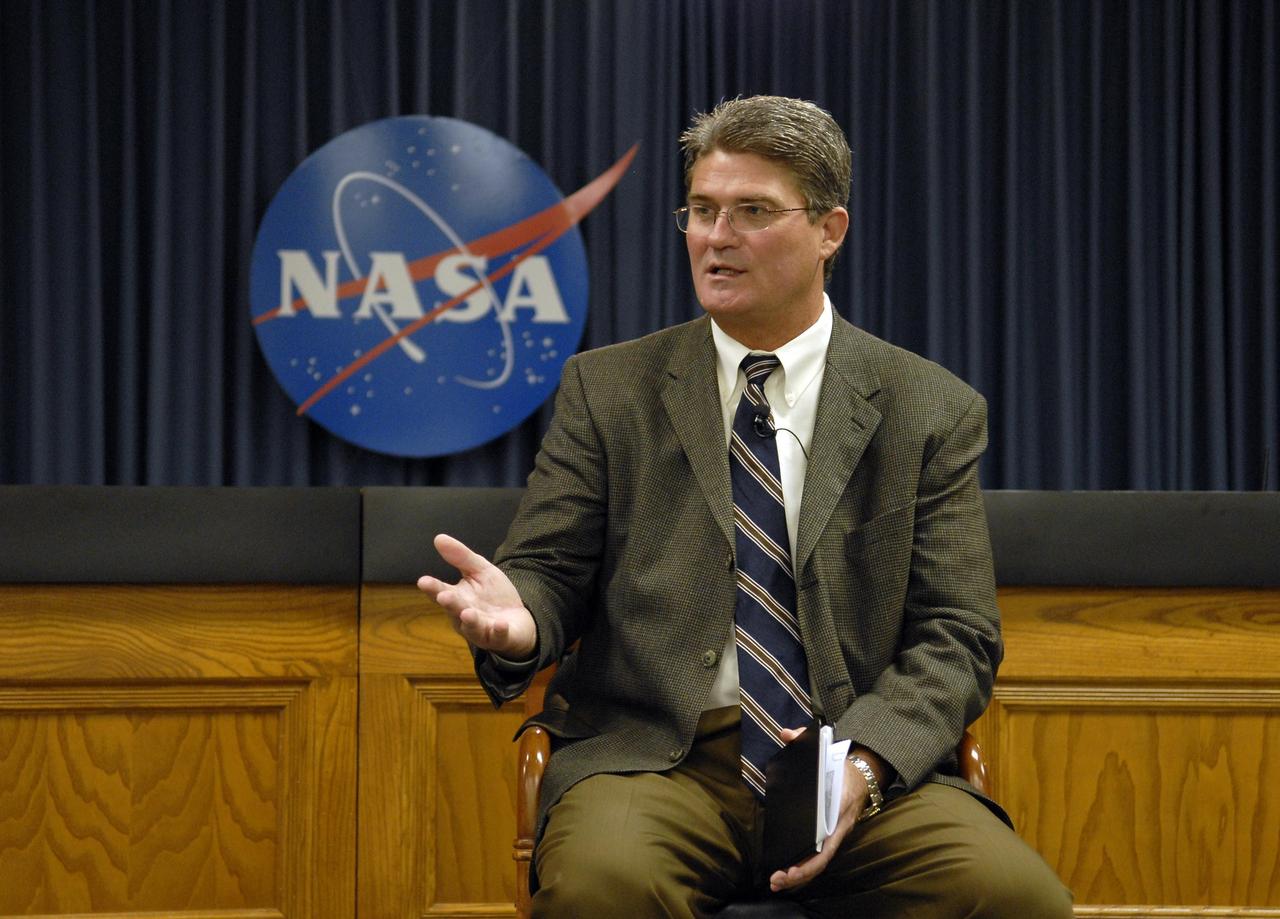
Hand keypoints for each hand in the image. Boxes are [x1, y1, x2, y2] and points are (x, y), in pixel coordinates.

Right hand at [417, 533, 537, 658]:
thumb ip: (461, 557)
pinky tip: (500, 624)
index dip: (432, 588)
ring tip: (468, 612)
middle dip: (450, 603)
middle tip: (444, 595)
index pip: (441, 592)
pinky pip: (498, 636)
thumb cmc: (493, 596)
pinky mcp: (500, 638)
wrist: (518, 619)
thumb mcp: (480, 571)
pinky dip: (499, 631)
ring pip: (472, 627)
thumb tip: (438, 538)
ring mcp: (481, 629)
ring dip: (470, 620)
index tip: (423, 581)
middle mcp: (464, 617)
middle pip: (455, 610)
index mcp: (457, 599)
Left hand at [767, 728, 871, 893]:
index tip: (791, 868)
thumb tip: (786, 733)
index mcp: (838, 812)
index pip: (826, 845)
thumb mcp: (827, 751)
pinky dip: (804, 867)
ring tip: (776, 882)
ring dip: (799, 876)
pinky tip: (788, 873)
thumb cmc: (842, 766)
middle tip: (776, 880)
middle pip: (820, 861)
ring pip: (819, 863)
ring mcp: (835, 835)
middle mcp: (838, 829)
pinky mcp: (830, 836)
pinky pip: (818, 857)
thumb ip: (804, 740)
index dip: (809, 861)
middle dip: (799, 875)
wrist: (863, 774)